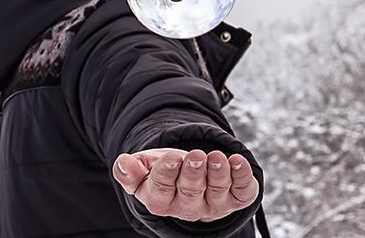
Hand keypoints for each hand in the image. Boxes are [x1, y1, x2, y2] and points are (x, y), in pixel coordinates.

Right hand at [112, 147, 258, 221]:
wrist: (191, 175)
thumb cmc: (165, 170)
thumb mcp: (144, 169)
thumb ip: (131, 170)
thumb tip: (123, 162)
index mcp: (160, 201)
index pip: (161, 190)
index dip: (167, 173)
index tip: (172, 158)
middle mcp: (188, 208)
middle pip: (191, 192)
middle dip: (194, 173)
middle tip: (196, 156)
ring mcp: (213, 205)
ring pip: (216, 191)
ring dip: (218, 173)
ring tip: (217, 157)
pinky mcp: (235, 199)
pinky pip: (242, 192)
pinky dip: (242, 177)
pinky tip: (238, 161)